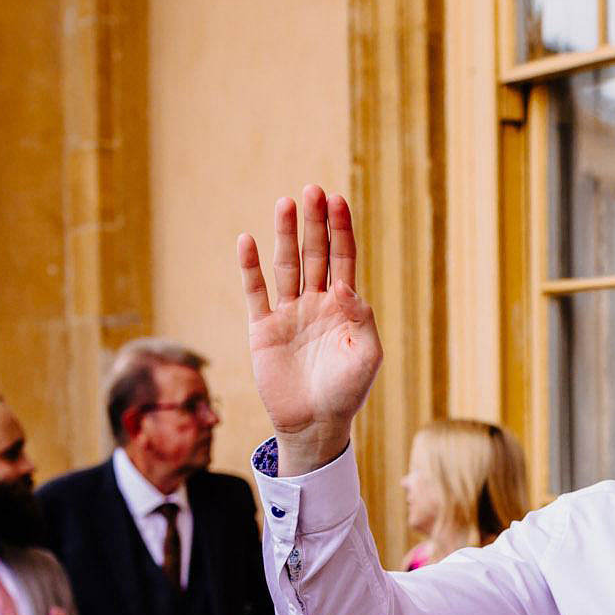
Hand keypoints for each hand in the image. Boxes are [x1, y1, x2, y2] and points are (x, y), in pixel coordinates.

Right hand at [237, 185, 382, 473]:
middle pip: (315, 254)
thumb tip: (345, 286)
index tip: (338, 201)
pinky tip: (247, 240)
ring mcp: (289, 313)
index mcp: (344, 307)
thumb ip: (362, 319)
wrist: (315, 424)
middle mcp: (316, 303)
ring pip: (286, 265)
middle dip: (314, 223)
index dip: (341, 230)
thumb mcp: (367, 356)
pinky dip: (251, 267)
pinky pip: (255, 291)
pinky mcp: (263, 328)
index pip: (343, 259)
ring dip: (285, 235)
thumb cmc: (347, 392)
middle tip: (312, 190)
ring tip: (286, 203)